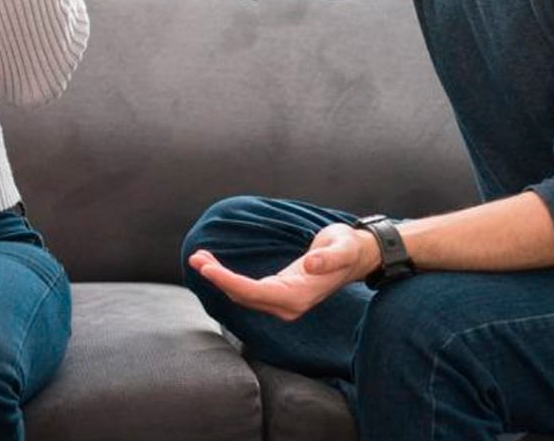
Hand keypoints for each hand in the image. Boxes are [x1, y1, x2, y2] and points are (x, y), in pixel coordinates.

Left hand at [187, 223, 378, 320]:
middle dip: (217, 278)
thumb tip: (311, 265)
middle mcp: (288, 305)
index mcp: (298, 296)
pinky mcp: (280, 293)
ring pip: (243, 295)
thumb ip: (328, 258)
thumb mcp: (342, 248)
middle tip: (195, 257)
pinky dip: (229, 279)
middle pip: (243, 296)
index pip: (254, 293)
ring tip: (199, 257)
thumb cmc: (348, 249)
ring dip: (220, 278)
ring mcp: (283, 302)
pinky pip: (248, 290)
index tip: (207, 269)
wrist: (358, 256)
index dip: (229, 282)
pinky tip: (215, 266)